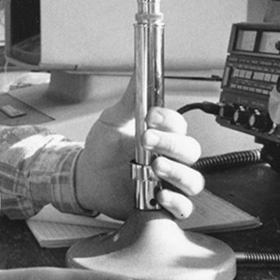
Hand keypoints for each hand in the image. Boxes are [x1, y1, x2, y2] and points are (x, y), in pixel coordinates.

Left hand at [74, 76, 204, 220]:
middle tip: (147, 140)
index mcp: (163, 135)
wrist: (87, 177)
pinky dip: (176, 202)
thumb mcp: (113, 120)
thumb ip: (130, 99)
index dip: (169, 120)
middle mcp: (170, 158)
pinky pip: (184, 208)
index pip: (180, 125)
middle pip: (191, 151)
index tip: (150, 116)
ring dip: (177, 173)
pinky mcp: (163, 204)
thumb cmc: (103, 148)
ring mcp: (169, 181)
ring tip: (155, 167)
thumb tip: (140, 71)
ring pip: (193, 180)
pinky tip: (160, 195)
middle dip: (171, 145)